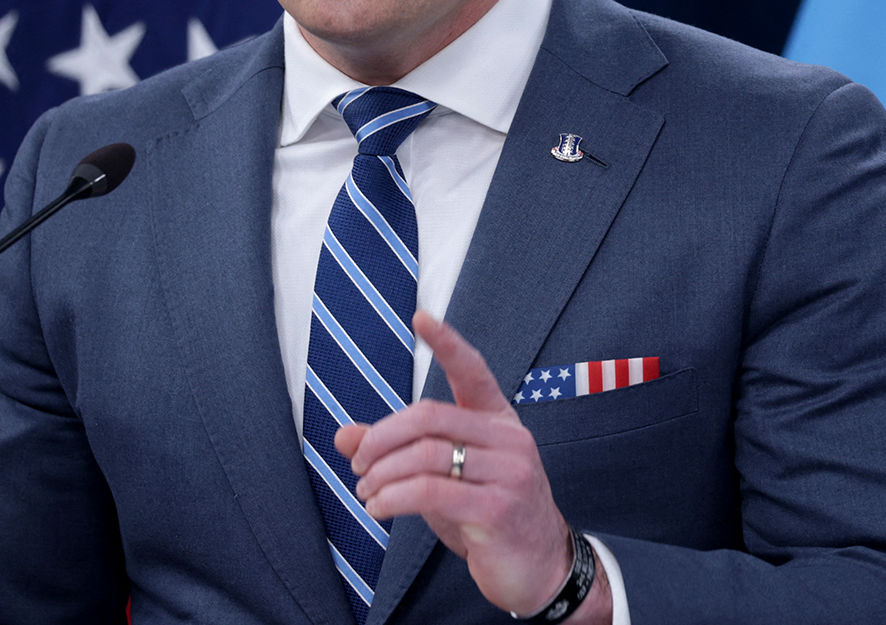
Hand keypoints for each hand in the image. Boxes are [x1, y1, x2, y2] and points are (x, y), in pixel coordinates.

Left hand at [334, 311, 605, 619]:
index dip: (447, 344)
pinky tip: (379, 508)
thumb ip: (399, 454)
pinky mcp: (498, 509)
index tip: (422, 317)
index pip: (473, 372)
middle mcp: (509, 440)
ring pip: (425, 454)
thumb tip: (345, 436)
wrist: (540, 569)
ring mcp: (509, 473)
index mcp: (499, 423)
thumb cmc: (488, 517)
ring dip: (381, 475)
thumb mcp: (443, 479)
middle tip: (358, 462)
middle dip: (381, 437)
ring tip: (366, 492)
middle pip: (430, 416)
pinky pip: (431, 492)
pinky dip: (393, 498)